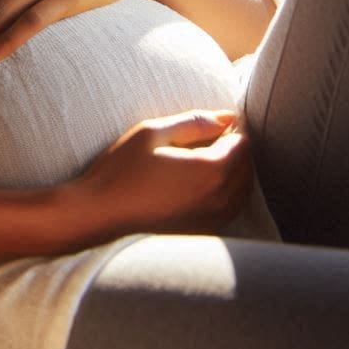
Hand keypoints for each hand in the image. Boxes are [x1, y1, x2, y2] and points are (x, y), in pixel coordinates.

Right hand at [75, 110, 253, 236]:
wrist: (101, 213)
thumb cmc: (123, 169)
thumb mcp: (153, 132)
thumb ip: (194, 122)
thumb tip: (227, 117)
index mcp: (210, 170)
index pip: (241, 144)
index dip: (232, 128)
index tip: (216, 121)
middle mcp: (219, 198)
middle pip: (247, 167)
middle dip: (237, 149)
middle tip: (213, 134)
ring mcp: (212, 218)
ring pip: (242, 189)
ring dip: (234, 170)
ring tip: (209, 154)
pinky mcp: (203, 230)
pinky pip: (230, 207)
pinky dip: (227, 191)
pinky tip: (204, 181)